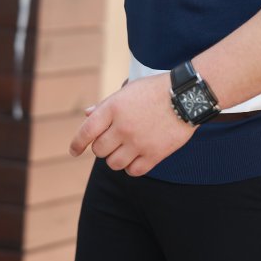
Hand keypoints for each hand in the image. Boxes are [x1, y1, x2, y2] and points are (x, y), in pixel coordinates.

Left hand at [69, 74, 194, 176]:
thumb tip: (87, 114)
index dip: (77, 144)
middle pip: (99, 150)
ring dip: (116, 158)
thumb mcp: (128, 90)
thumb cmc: (155, 90)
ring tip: (125, 149)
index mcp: (113, 108)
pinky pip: (133, 171)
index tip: (74, 151)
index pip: (86, 131)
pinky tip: (136, 157)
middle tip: (113, 141)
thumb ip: (106, 104)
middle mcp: (123, 126)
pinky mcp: (154, 154)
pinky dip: (131, 167)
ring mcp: (138, 142)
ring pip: (113, 163)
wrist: (186, 96)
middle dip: (102, 147)